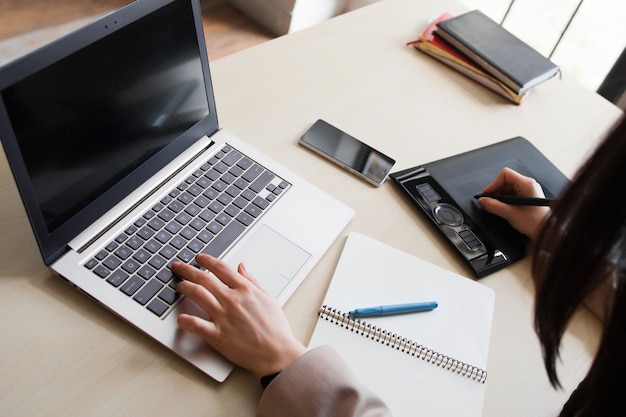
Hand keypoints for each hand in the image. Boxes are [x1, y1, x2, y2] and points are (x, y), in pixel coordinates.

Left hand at [172, 254, 306, 375]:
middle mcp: (232, 299)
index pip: (221, 268)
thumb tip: (242, 267)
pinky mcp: (218, 335)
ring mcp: (224, 316)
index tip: (199, 258)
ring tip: (179, 286)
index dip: (207, 260)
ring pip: (197, 294)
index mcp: (245, 289)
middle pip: (204, 278)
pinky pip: (196, 325)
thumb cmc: (276, 328)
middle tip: (179, 267)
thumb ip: (253, 281)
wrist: (278, 352)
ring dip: (184, 287)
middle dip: (188, 270)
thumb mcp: (269, 298)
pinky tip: (180, 317)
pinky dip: (185, 320)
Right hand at [476, 167, 549, 238]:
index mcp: (526, 184)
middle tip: (490, 202)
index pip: (505, 174)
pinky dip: (505, 201)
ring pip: (508, 188)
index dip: (494, 183)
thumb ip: (493, 206)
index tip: (487, 194)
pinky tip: (505, 209)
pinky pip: (512, 194)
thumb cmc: (536, 222)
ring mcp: (528, 191)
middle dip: (496, 192)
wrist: (546, 232)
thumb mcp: (510, 213)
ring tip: (499, 207)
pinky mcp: (527, 197)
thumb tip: (482, 201)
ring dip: (500, 197)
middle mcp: (528, 185)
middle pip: (505, 181)